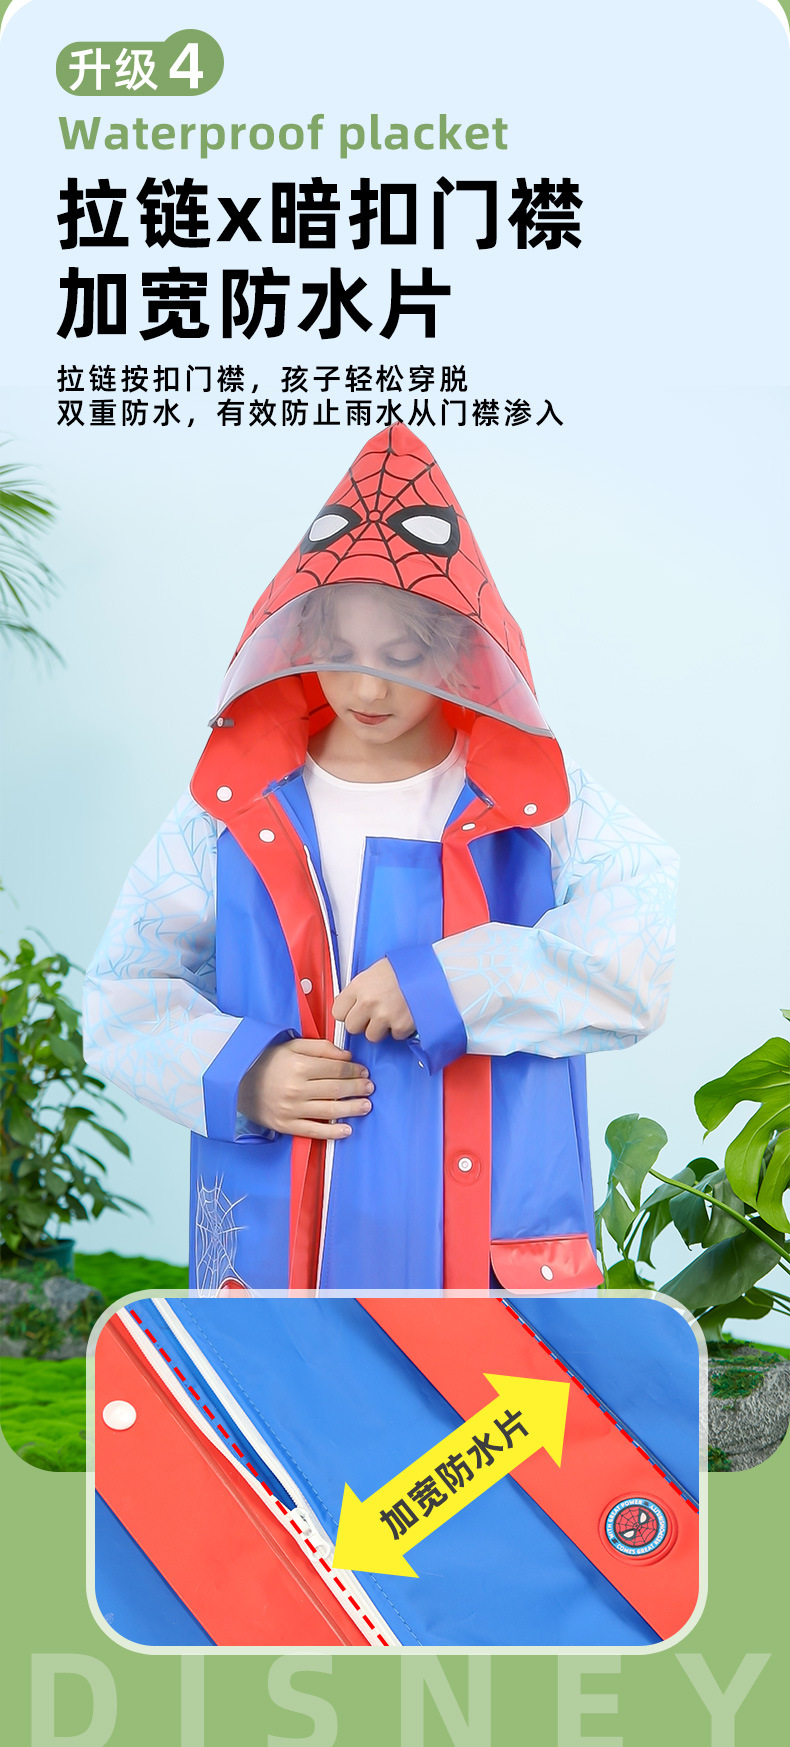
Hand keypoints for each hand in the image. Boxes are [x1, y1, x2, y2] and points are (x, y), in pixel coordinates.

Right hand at [238, 1037, 373, 1139]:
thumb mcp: (292, 1045)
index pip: (336, 1069)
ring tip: (366, 1106)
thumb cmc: (267, 1060)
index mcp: (299, 1066)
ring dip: (352, 1109)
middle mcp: (296, 1089)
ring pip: (330, 1111)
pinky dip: (333, 1132)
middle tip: (370, 1088)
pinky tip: (347, 1130)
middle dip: (357, 1088)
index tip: (364, 1072)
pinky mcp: (285, 1125)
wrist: (236, 1082)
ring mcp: (291, 1109)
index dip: (354, 1071)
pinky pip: (314, 1131)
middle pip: (336, 1089)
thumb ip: (321, 1047)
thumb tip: (347, 1057)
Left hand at [333, 958, 415, 1042]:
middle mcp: (368, 1002)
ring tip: (392, 1013)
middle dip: (362, 1024)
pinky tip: (405, 1014)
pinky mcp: (400, 1026)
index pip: (337, 1012)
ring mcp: (384, 1016)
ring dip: (381, 1029)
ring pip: (371, 1036)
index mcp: (359, 986)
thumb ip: (360, 989)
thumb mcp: (375, 972)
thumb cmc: (406, 969)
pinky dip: (400, 1029)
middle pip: (352, 1028)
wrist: (432, 970)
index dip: (347, 1013)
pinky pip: (394, 1036)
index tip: (355, 1011)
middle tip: (374, 1015)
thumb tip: (350, 1003)